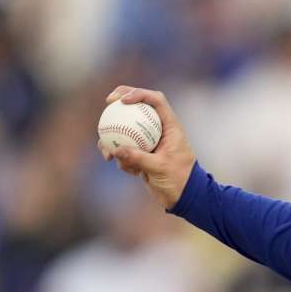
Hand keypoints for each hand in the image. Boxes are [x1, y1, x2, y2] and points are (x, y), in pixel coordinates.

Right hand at [99, 86, 196, 209]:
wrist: (183, 197)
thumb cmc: (179, 180)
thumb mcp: (160, 168)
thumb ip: (138, 158)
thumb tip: (115, 149)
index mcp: (170, 127)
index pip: (156, 101)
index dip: (139, 93)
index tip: (123, 100)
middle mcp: (159, 130)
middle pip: (139, 107)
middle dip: (122, 100)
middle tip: (107, 102)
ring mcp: (149, 141)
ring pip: (127, 129)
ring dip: (114, 138)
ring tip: (107, 152)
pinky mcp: (141, 153)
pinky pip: (125, 150)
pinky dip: (122, 159)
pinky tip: (128, 170)